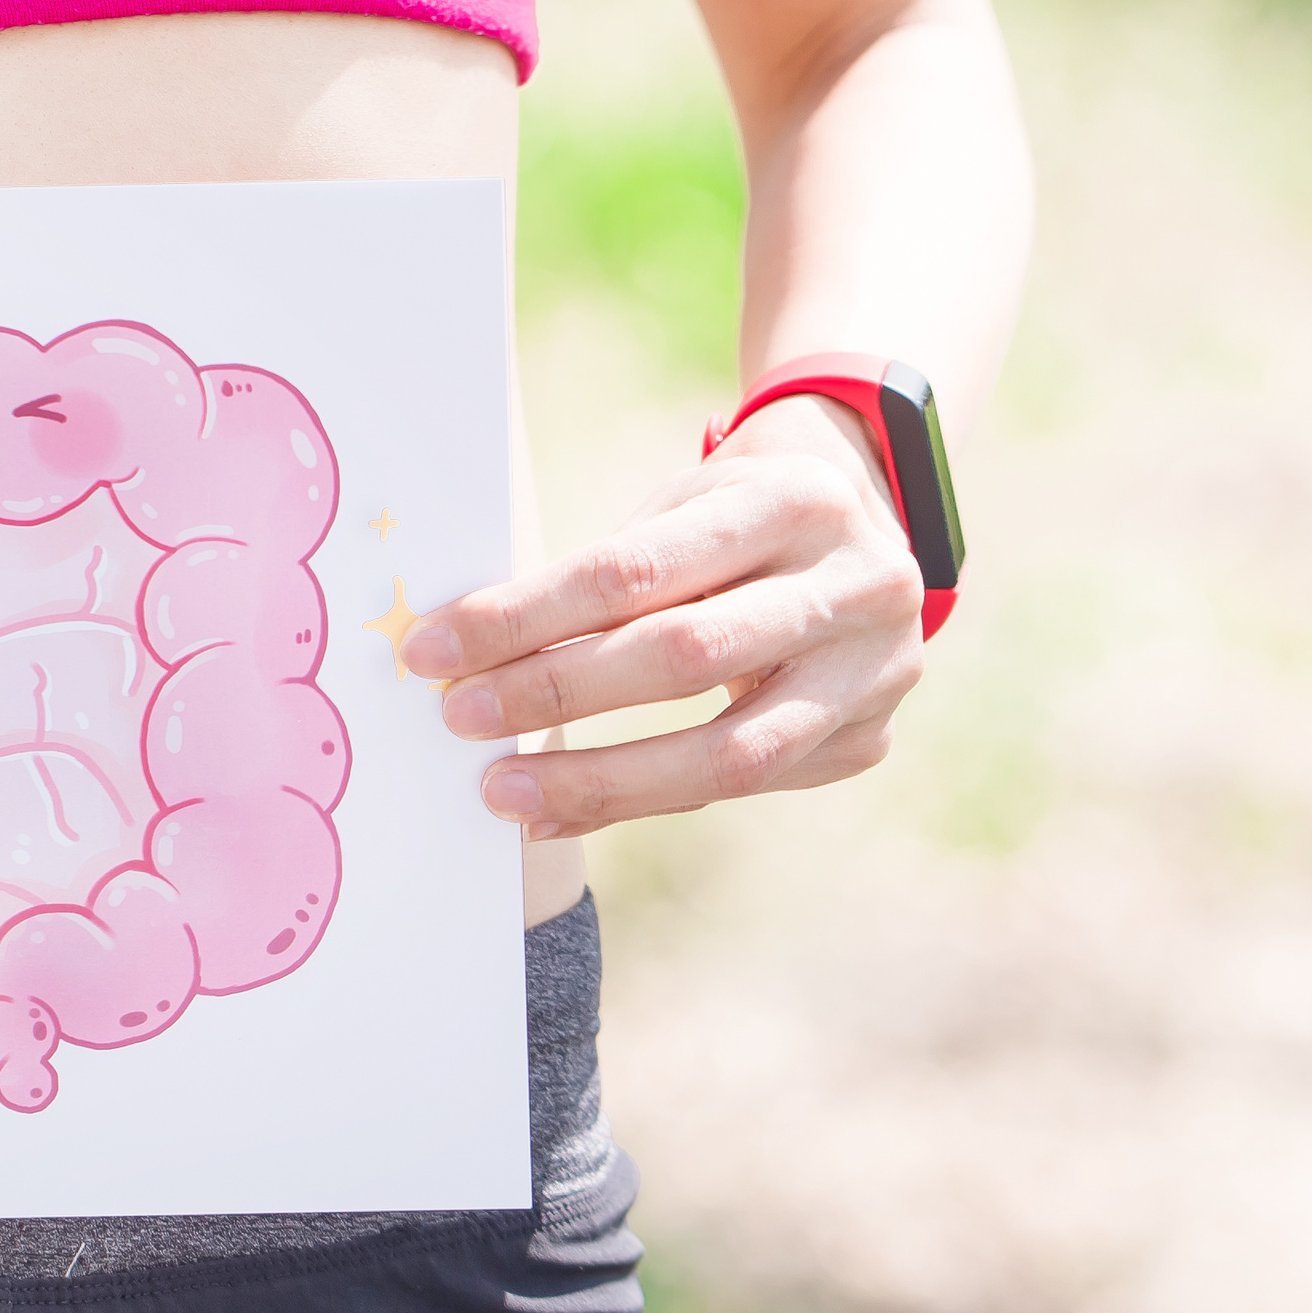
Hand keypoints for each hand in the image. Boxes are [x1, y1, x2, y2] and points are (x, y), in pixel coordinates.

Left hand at [400, 397, 926, 838]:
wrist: (872, 527)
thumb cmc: (739, 518)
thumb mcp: (689, 507)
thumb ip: (607, 578)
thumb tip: (471, 655)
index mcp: (795, 502)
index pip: (636, 569)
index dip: (527, 616)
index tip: (436, 647)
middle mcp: (855, 586)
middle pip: (684, 656)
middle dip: (556, 693)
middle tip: (460, 717)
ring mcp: (876, 673)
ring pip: (729, 753)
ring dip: (601, 780)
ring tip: (505, 793)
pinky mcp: (870, 742)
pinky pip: (741, 787)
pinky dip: (643, 802)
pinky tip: (566, 810)